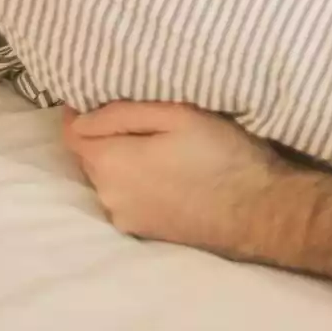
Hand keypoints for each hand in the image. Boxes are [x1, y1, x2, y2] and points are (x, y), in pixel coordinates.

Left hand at [62, 101, 298, 260]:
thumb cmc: (222, 155)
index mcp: (111, 163)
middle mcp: (108, 195)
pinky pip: (129, 199)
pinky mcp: (145, 233)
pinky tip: (170, 176)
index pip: (72, 133)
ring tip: (163, 149)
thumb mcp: (178, 115)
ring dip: (125, 162)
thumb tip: (80, 116)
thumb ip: (122, 114)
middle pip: (91, 157)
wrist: (258, 212)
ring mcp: (125, 218)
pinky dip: (139, 184)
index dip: (82, 112)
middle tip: (146, 121)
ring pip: (111, 179)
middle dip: (108, 137)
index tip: (103, 97)